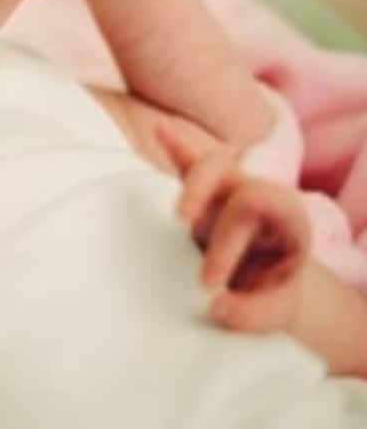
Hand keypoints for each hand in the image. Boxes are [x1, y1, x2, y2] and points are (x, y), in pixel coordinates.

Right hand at [159, 123, 310, 332]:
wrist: (268, 290)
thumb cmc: (269, 297)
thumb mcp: (273, 313)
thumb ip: (252, 314)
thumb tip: (218, 307)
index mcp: (286, 219)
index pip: (256, 204)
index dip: (227, 240)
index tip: (207, 283)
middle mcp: (258, 197)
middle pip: (231, 175)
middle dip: (199, 202)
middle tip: (181, 233)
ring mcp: (230, 192)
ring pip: (212, 163)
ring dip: (187, 173)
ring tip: (166, 175)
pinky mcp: (205, 194)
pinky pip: (190, 164)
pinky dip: (175, 147)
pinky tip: (159, 130)